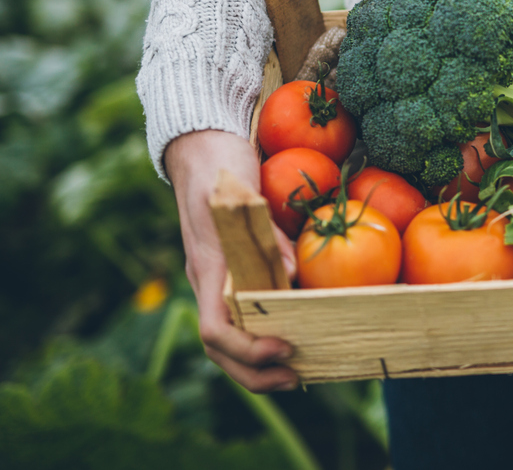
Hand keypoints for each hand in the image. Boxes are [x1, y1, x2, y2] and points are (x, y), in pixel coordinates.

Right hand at [166, 130, 298, 391]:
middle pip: (221, 349)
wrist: (202, 143)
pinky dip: (265, 335)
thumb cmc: (221, 164)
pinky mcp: (233, 271)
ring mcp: (219, 279)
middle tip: (298, 378)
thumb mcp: (242, 192)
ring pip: (231, 339)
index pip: (215, 330)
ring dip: (260, 364)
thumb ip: (264, 232)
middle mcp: (210, 281)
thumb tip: (292, 275)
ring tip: (300, 371)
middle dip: (256, 373)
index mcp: (208, 267)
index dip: (247, 349)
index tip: (283, 348)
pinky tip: (298, 335)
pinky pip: (244, 316)